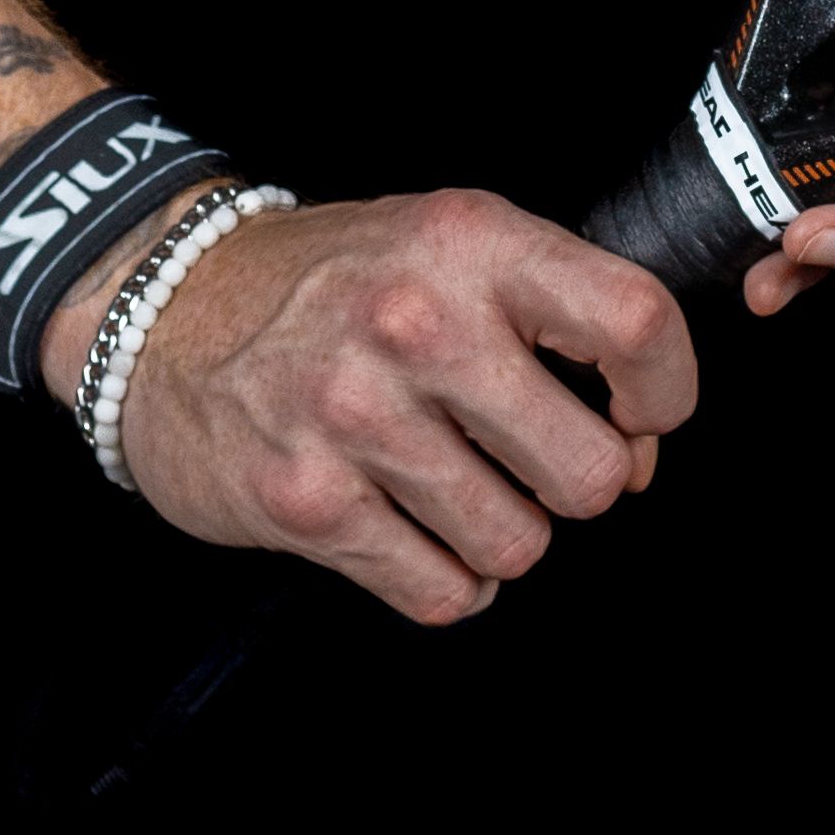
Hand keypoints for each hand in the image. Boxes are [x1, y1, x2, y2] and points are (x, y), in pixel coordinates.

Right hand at [64, 189, 695, 628]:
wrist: (166, 308)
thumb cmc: (332, 282)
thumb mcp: (444, 243)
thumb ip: (549, 313)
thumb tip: (637, 438)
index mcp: (469, 241)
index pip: (635, 321)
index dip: (667, 389)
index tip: (642, 414)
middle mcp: (416, 321)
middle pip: (588, 472)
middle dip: (577, 485)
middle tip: (534, 460)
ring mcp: (356, 416)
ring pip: (517, 545)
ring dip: (502, 534)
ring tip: (456, 488)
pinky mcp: (307, 502)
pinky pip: (442, 593)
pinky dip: (444, 578)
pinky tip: (412, 528)